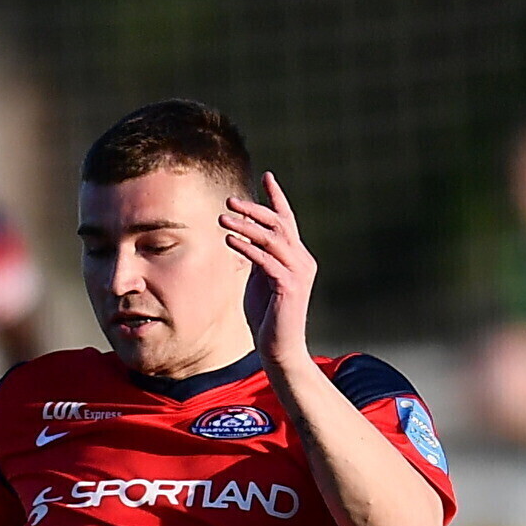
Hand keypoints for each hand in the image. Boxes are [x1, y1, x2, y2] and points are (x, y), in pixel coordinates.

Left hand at [220, 173, 315, 364]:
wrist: (279, 349)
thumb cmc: (268, 318)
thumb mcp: (260, 281)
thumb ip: (258, 258)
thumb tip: (245, 236)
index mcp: (297, 257)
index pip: (287, 220)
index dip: (277, 197)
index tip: (267, 175)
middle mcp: (302, 261)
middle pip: (279, 224)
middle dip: (255, 208)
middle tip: (230, 200)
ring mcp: (298, 273)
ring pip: (271, 239)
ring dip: (245, 226)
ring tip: (223, 217)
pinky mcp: (289, 286)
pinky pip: (266, 260)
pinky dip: (247, 247)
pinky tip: (229, 239)